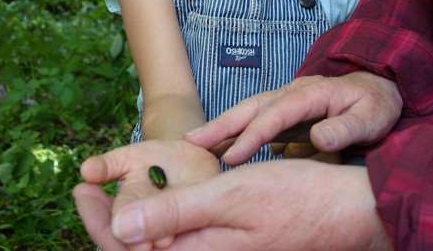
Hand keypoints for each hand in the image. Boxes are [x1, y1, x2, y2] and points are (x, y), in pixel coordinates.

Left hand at [78, 158, 391, 250]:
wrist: (353, 213)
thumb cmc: (298, 199)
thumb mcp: (231, 197)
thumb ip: (175, 213)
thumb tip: (118, 229)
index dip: (95, 223)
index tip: (79, 187)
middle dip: (105, 225)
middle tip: (84, 187)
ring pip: (159, 250)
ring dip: (129, 225)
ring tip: (108, 192)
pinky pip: (183, 244)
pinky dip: (160, 225)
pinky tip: (155, 199)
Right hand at [186, 71, 401, 165]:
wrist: (381, 89)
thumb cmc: (377, 104)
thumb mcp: (372, 116)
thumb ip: (347, 128)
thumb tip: (319, 138)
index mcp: (312, 93)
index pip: (276, 114)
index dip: (253, 135)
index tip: (233, 157)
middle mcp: (294, 93)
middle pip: (252, 107)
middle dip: (220, 125)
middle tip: (191, 143)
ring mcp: (288, 101)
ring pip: (249, 113)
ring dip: (222, 128)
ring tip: (195, 145)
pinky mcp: (287, 113)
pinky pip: (258, 122)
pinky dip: (237, 133)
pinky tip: (222, 150)